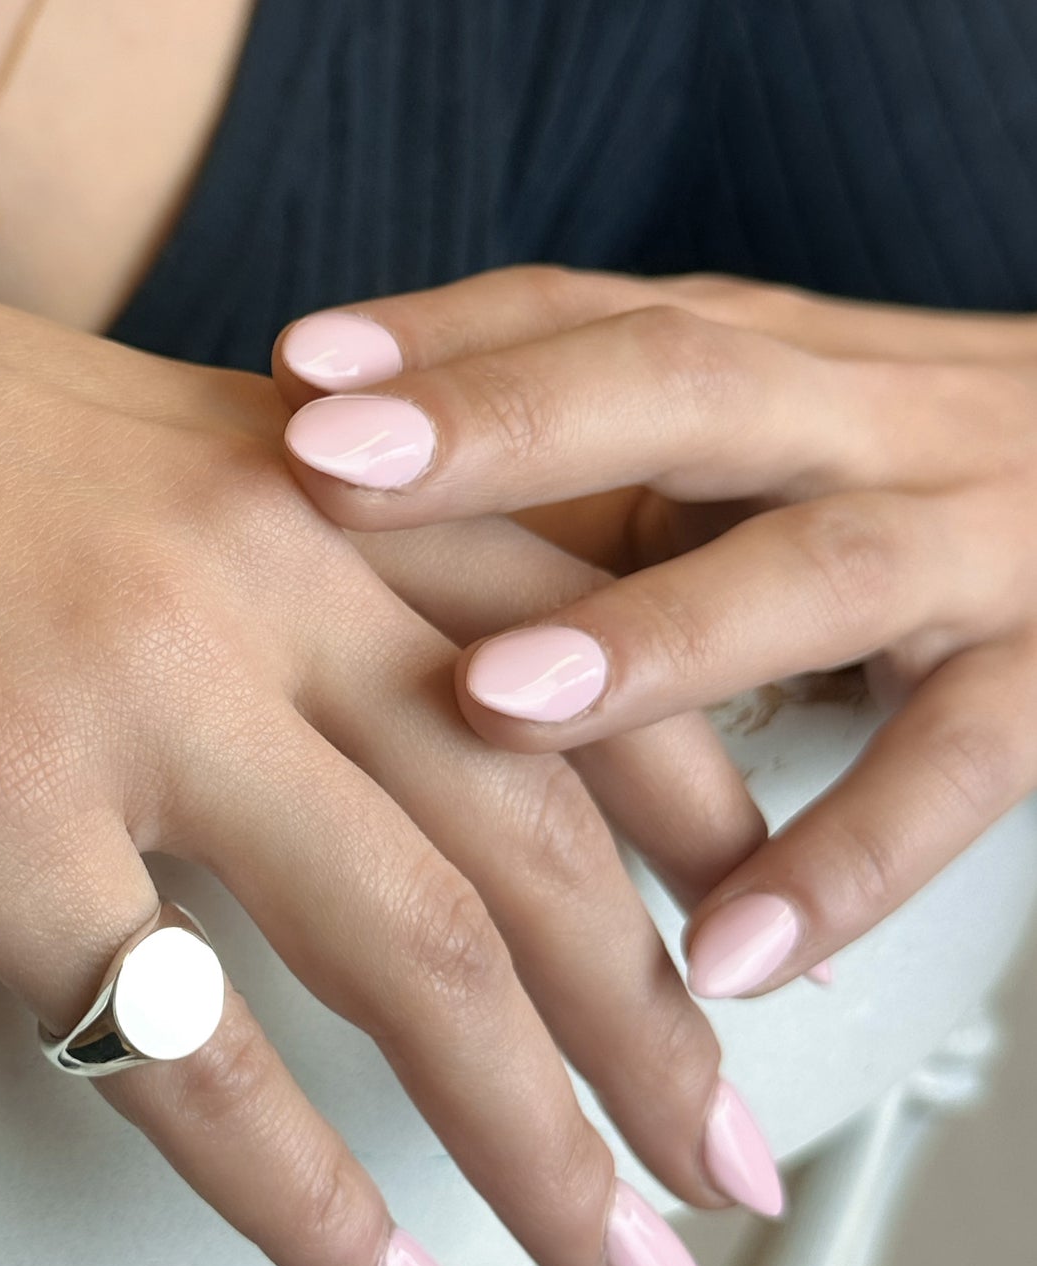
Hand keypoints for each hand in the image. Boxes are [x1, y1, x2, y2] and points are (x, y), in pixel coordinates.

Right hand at [0, 155, 774, 1265]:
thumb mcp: (136, 457)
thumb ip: (280, 565)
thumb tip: (371, 713)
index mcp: (301, 482)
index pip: (583, 662)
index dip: (697, 817)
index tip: (749, 930)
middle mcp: (252, 576)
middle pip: (537, 831)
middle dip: (659, 1025)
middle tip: (726, 1156)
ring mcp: (125, 689)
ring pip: (415, 950)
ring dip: (536, 1135)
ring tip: (609, 1256)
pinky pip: (185, 1052)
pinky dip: (300, 1196)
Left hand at [275, 267, 1036, 997]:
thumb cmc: (904, 475)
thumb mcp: (756, 441)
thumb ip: (599, 462)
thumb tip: (362, 492)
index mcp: (769, 361)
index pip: (590, 315)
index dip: (444, 338)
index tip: (297, 371)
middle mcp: (867, 419)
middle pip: (683, 390)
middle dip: (502, 430)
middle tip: (331, 470)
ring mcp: (976, 539)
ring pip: (818, 570)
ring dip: (651, 642)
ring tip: (493, 707)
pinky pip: (961, 768)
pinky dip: (844, 862)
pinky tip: (725, 951)